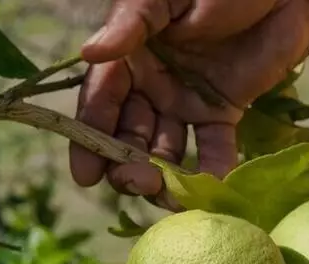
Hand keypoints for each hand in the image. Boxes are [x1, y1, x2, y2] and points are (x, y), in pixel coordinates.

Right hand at [68, 0, 308, 208]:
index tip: (86, 175)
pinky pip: (213, 148)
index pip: (101, 102)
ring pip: (166, 149)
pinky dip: (210, 171)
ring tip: (166, 194)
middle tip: (136, 184)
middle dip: (127, 164)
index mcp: (130, 55)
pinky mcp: (222, 113)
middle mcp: (152, 84)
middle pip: (129, 135)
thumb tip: (90, 52)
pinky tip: (209, 190)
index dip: (90, 139)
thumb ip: (134, 23)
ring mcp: (186, 102)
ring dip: (162, 176)